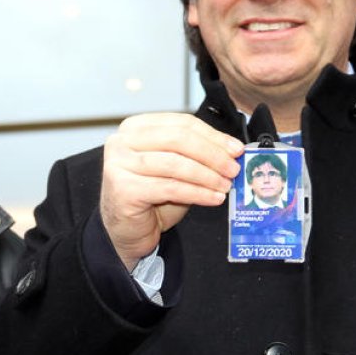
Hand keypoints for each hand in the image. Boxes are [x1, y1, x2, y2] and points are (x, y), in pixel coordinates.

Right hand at [101, 113, 241, 270]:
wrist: (127, 231)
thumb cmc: (152, 198)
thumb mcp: (175, 169)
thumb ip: (195, 155)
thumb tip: (232, 150)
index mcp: (135, 128)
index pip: (181, 123)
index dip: (212, 135)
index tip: (236, 149)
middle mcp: (122, 141)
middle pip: (178, 139)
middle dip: (212, 154)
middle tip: (233, 168)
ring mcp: (119, 164)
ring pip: (175, 163)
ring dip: (207, 175)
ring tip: (225, 186)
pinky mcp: (123, 189)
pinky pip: (170, 187)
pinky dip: (197, 193)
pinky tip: (214, 199)